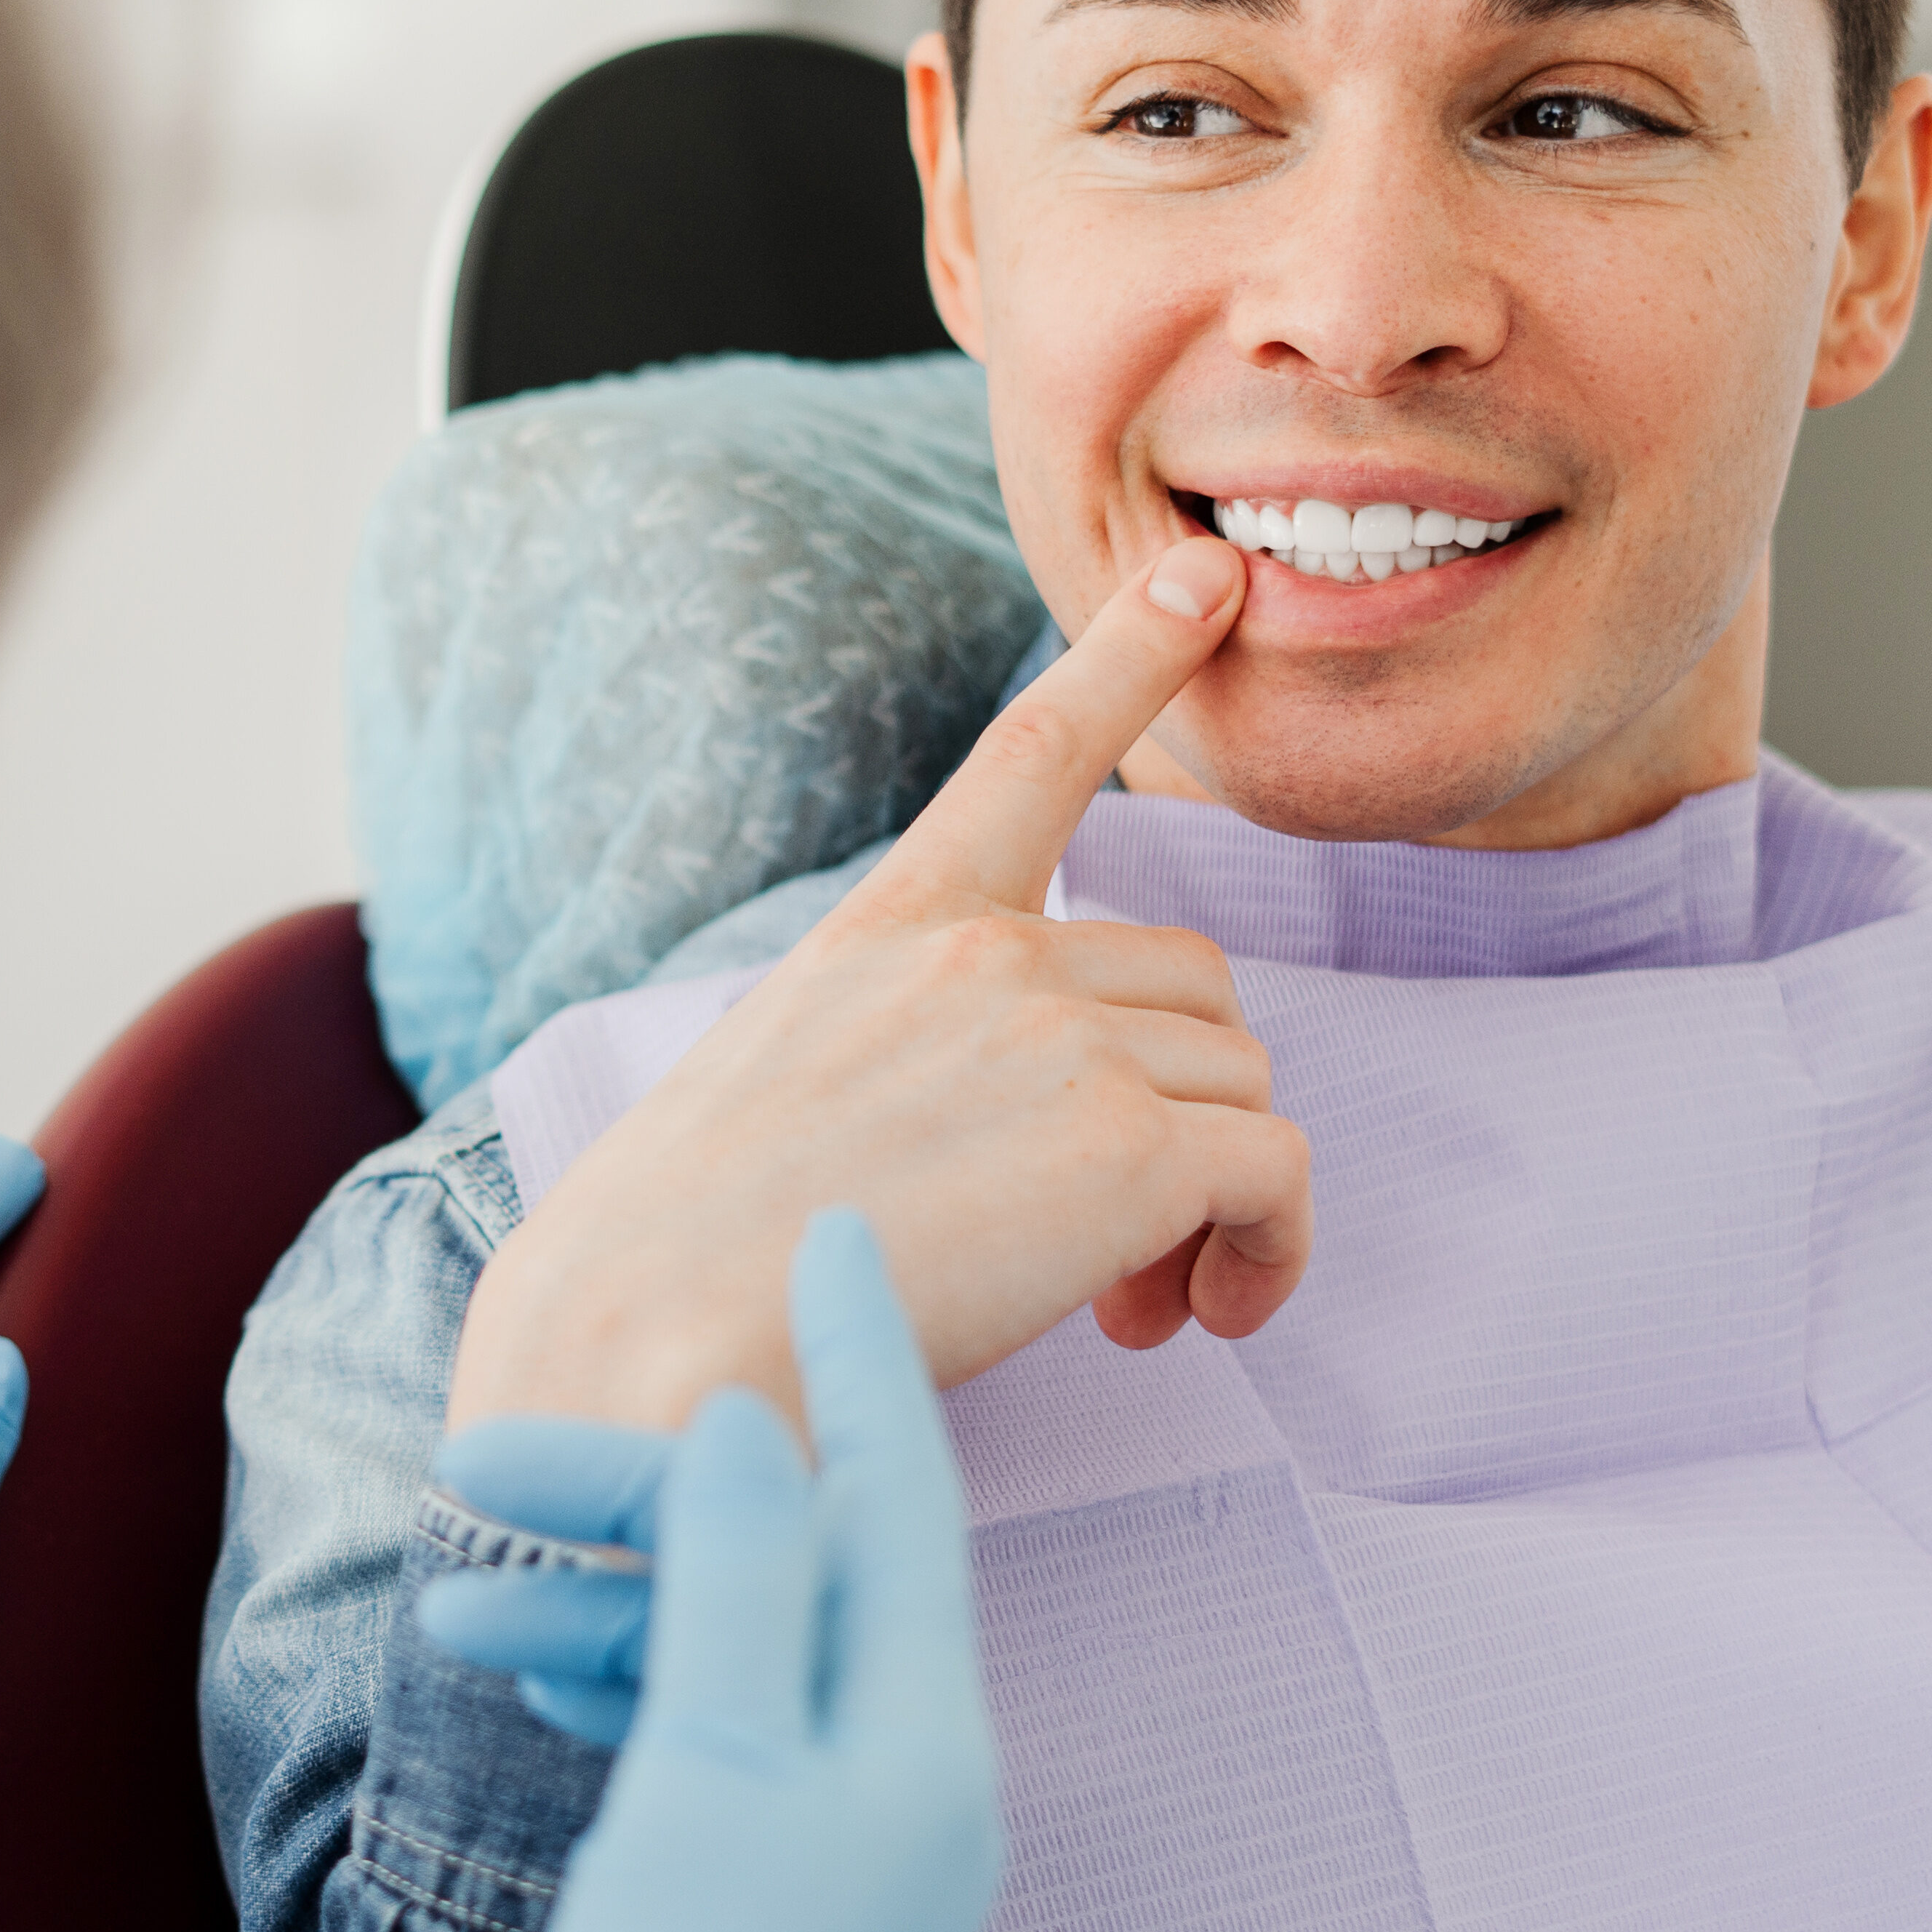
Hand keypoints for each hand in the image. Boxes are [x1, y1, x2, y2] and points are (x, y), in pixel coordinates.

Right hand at [432, 1210, 1008, 1931]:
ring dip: (607, 1600)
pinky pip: (720, 1736)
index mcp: (924, 1734)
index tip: (824, 1225)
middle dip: (646, 1499)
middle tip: (485, 1459)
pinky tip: (533, 1669)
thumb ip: (736, 1580)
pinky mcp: (780, 1894)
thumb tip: (757, 1421)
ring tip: (458, 1599)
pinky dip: (630, 1686)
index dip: (860, 1349)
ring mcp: (852, 1841)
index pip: (901, 1489)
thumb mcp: (702, 1769)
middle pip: (797, 1564)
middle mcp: (913, 1775)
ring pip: (739, 1650)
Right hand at [446, 534, 1309, 1429]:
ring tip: (1129, 1306)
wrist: (653, 1351)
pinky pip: (1278, 1175)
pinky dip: (1271, 1252)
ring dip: (1215, 1199)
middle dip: (1181, 1110)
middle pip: (1190, 991)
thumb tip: (1029, 1142)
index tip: (1210, 579)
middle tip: (1114, 1249)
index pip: (1034, 755)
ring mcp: (1062, 1042)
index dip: (1132, 654)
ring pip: (1242, 1084)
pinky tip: (1200, 1317)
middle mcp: (988, 958)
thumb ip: (916, 1058)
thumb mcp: (783, 1090)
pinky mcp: (1127, 1152)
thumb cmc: (688, 1263)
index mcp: (892, 929)